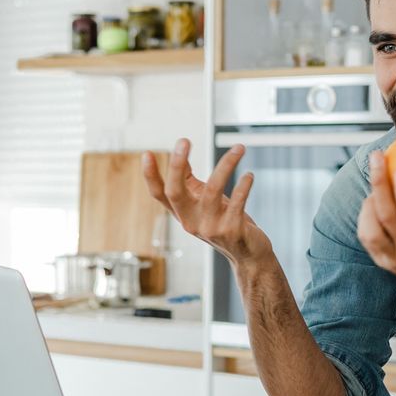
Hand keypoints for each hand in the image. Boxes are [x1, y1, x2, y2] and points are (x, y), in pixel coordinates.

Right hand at [143, 139, 272, 263]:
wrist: (249, 255)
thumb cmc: (226, 222)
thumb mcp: (204, 204)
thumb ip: (191, 182)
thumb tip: (180, 154)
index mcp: (183, 213)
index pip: (160, 195)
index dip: (150, 176)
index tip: (146, 154)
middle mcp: (192, 222)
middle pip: (176, 192)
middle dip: (177, 165)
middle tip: (183, 140)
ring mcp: (211, 228)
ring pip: (212, 190)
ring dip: (227, 164)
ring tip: (239, 148)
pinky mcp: (232, 230)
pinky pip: (237, 202)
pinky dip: (244, 185)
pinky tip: (249, 175)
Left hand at [357, 151, 395, 300]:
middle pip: (388, 218)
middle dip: (379, 185)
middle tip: (377, 159)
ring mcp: (393, 261)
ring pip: (372, 230)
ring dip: (370, 202)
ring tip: (376, 182)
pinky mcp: (382, 262)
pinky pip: (367, 237)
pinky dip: (366, 216)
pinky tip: (371, 200)